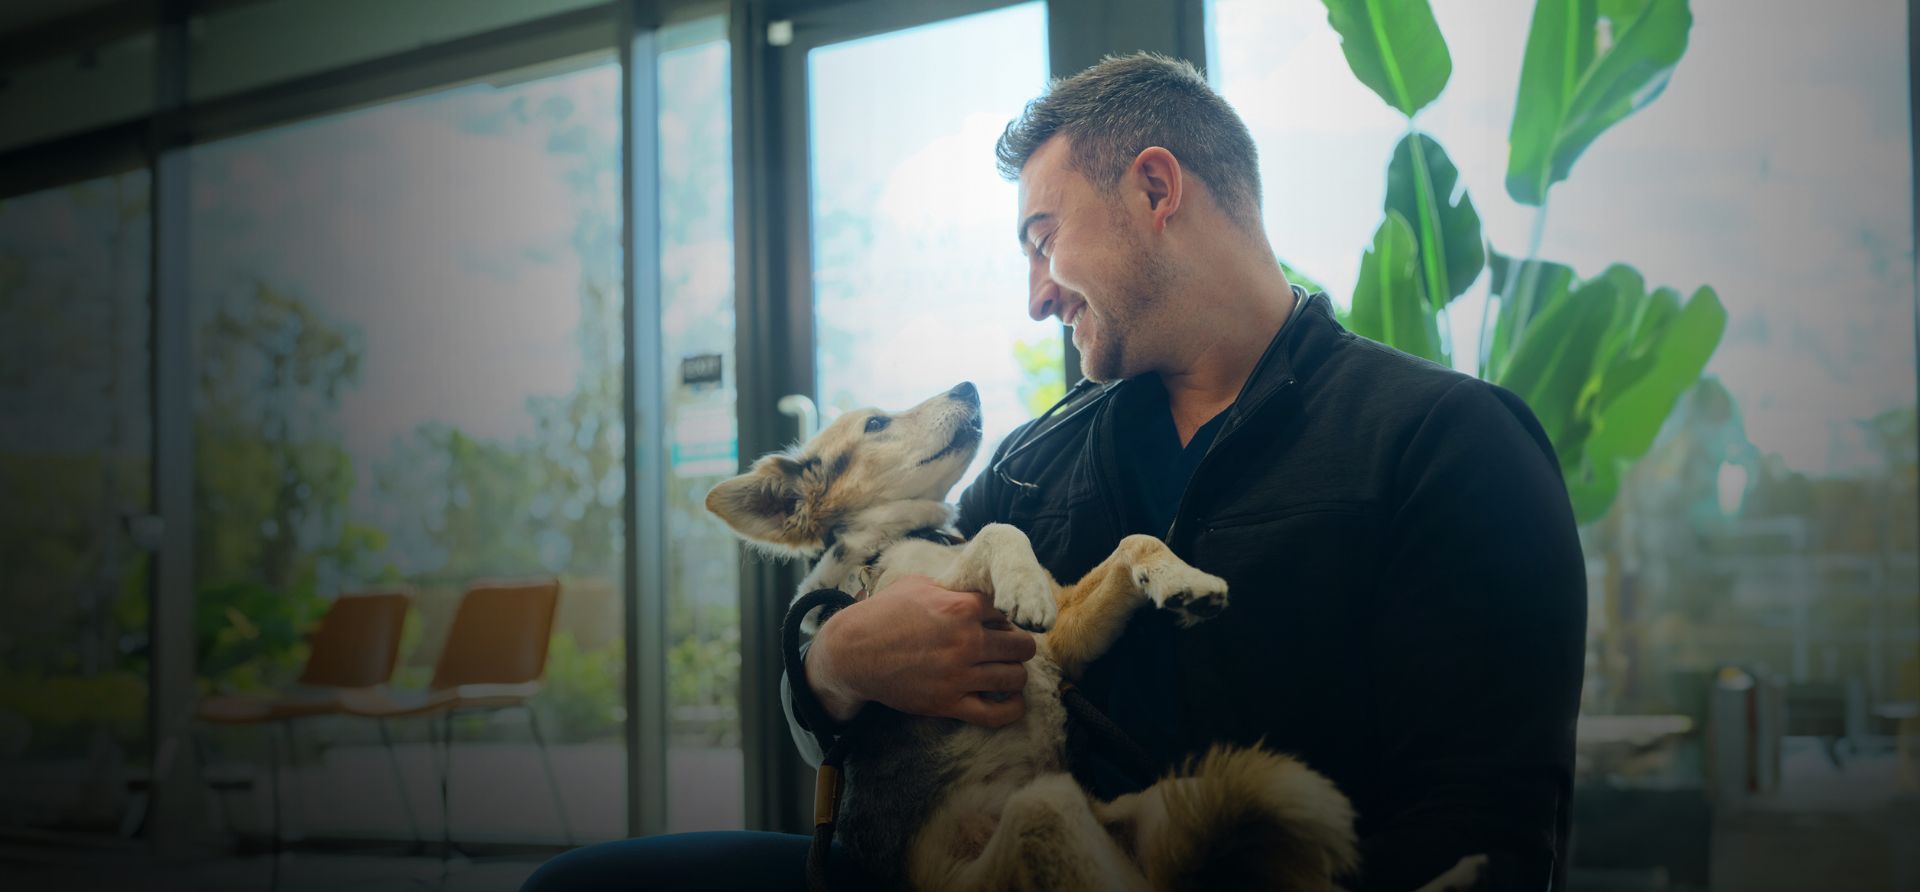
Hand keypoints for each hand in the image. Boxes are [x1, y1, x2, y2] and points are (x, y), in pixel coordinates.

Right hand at [805, 575, 1036, 728]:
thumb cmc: (883, 614)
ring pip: (1015, 677)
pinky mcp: (948, 703)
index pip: (1008, 610)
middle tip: (1008, 647)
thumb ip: (953, 588)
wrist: (853, 653)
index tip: (997, 621)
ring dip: (1015, 673)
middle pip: (1023, 645)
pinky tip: (1013, 701)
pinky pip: (996, 714)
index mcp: (961, 607)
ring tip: (1005, 670)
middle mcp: (966, 641)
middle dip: (1020, 645)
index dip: (1005, 615)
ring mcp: (958, 675)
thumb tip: (976, 587)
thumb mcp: (918, 585)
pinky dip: (1012, 709)